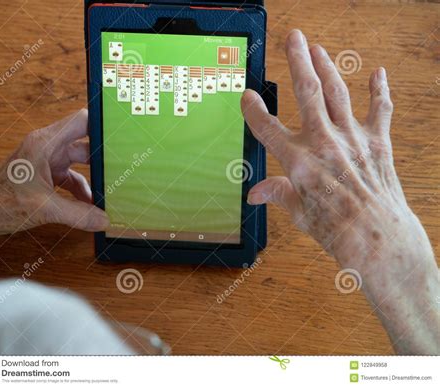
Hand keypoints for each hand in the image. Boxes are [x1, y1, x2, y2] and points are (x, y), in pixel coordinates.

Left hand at [0, 109, 108, 250]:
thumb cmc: (1, 203)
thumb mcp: (45, 209)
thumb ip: (78, 214)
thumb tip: (103, 220)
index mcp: (44, 144)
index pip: (80, 122)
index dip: (101, 124)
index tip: (120, 132)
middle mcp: (47, 147)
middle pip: (84, 142)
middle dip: (102, 155)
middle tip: (121, 163)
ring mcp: (46, 159)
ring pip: (79, 161)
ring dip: (93, 176)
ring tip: (107, 189)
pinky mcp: (46, 172)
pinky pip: (71, 175)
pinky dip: (82, 188)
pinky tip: (90, 203)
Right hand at [242, 29, 438, 353]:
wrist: (378, 239)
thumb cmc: (336, 230)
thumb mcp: (300, 214)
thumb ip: (279, 194)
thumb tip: (255, 192)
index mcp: (300, 163)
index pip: (268, 129)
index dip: (254, 110)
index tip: (247, 96)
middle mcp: (325, 144)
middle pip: (308, 94)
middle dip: (298, 62)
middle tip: (293, 38)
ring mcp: (353, 140)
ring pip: (338, 93)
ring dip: (328, 67)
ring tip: (318, 48)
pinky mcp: (377, 144)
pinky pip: (379, 111)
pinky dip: (379, 92)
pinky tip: (378, 74)